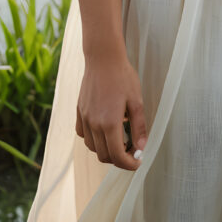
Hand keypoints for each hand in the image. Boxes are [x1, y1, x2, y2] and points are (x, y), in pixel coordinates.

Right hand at [76, 53, 147, 169]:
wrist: (103, 57)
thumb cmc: (123, 77)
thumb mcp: (137, 101)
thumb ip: (139, 127)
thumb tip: (141, 148)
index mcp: (110, 123)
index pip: (117, 156)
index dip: (129, 164)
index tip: (137, 161)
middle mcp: (94, 124)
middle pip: (104, 156)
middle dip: (119, 158)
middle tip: (131, 150)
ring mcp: (85, 118)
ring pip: (92, 147)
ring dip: (106, 149)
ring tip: (119, 139)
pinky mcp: (79, 111)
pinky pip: (83, 134)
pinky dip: (93, 138)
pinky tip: (103, 129)